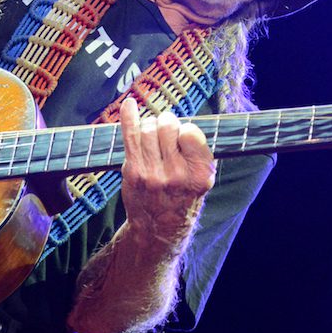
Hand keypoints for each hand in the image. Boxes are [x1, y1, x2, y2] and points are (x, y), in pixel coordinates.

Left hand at [118, 96, 215, 250]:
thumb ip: (197, 152)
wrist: (159, 228)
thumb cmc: (182, 197)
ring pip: (147, 129)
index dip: (185, 130)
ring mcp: (152, 173)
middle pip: (167, 126)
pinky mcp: (133, 172)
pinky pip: (129, 136)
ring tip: (153, 137)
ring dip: (150, 126)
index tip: (182, 138)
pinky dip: (128, 117)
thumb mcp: (202, 180)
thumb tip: (177, 120)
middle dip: (166, 124)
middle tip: (166, 134)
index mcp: (199, 174)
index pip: (191, 132)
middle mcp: (176, 174)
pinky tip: (129, 104)